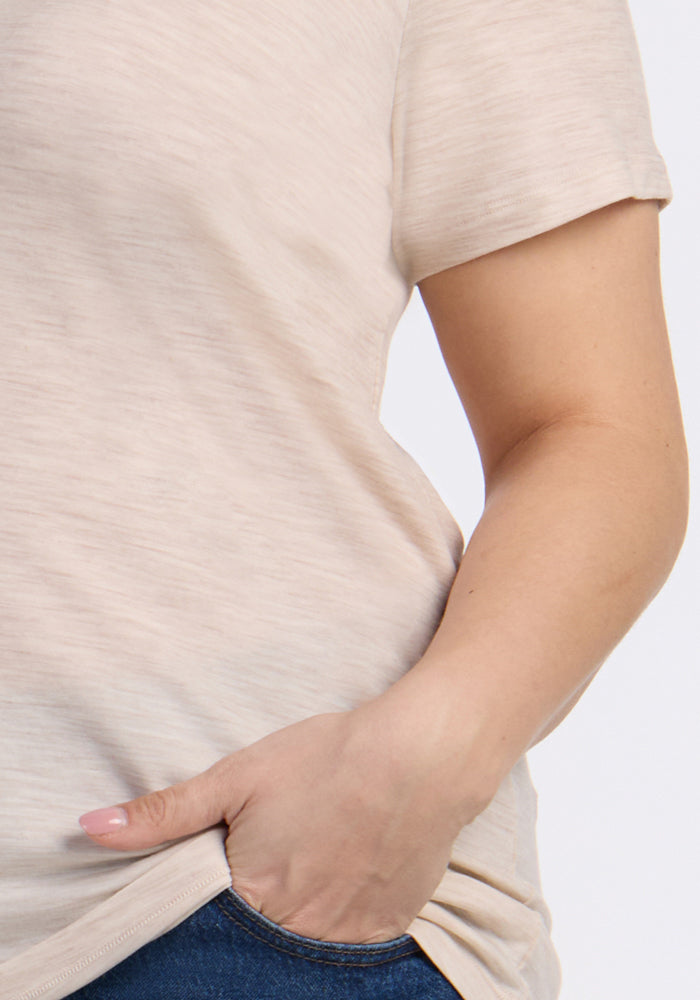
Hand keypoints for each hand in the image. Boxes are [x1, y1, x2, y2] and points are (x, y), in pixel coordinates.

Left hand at [78, 692, 492, 942]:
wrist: (421, 755)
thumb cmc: (328, 759)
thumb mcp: (237, 776)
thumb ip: (164, 812)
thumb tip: (89, 828)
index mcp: (253, 895)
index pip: (207, 928)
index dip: (213, 897)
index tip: (227, 869)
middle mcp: (298, 929)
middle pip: (258, 938)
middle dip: (257, 906)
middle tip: (279, 856)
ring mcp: (348, 935)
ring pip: (303, 943)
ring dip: (298, 914)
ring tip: (311, 860)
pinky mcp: (389, 926)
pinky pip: (352, 944)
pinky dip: (340, 916)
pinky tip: (345, 870)